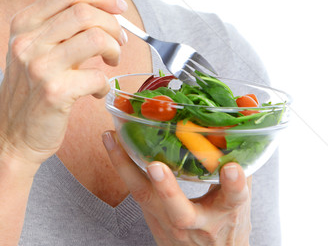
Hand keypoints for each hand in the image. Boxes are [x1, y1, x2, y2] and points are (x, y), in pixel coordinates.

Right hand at [0, 0, 126, 167]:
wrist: (11, 136)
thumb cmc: (31, 89)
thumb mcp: (35, 48)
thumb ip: (62, 25)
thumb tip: (108, 8)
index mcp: (24, 23)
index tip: (118, 6)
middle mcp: (28, 41)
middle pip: (84, 11)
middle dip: (112, 23)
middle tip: (120, 40)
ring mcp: (39, 67)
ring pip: (96, 38)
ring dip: (114, 48)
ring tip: (112, 61)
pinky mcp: (54, 93)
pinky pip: (97, 76)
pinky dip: (105, 83)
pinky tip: (96, 90)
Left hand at [103, 131, 250, 245]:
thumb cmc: (227, 223)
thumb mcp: (240, 200)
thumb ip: (238, 167)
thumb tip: (237, 128)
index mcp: (225, 213)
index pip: (233, 200)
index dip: (234, 185)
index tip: (233, 169)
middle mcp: (196, 223)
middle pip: (180, 212)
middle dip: (168, 189)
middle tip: (156, 167)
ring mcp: (170, 223)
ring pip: (145, 198)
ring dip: (126, 167)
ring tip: (113, 138)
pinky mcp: (152, 216)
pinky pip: (134, 189)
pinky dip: (122, 163)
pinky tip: (111, 140)